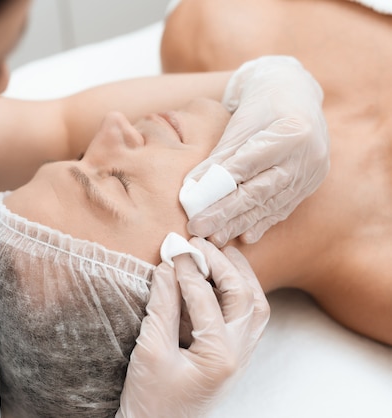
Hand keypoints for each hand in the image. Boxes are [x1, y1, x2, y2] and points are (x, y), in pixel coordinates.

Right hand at [116, 237, 269, 417]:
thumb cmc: (151, 398)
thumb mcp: (151, 350)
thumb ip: (161, 306)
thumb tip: (166, 268)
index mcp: (219, 355)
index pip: (206, 299)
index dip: (188, 271)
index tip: (174, 250)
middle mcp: (238, 354)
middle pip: (245, 297)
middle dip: (224, 265)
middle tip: (201, 244)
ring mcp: (240, 356)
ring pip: (256, 306)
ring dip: (240, 276)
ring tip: (219, 254)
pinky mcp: (233, 357)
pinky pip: (247, 318)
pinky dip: (239, 294)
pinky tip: (220, 282)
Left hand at [182, 55, 329, 246]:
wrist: (297, 95)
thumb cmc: (262, 106)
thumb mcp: (239, 124)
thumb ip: (218, 157)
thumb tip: (192, 187)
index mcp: (291, 132)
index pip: (248, 166)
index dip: (219, 188)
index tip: (193, 204)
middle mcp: (306, 156)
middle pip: (259, 191)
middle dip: (225, 213)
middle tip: (198, 228)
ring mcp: (310, 173)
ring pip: (269, 204)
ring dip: (240, 224)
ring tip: (215, 237)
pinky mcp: (309, 185)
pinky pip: (282, 208)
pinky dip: (261, 223)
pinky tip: (244, 237)